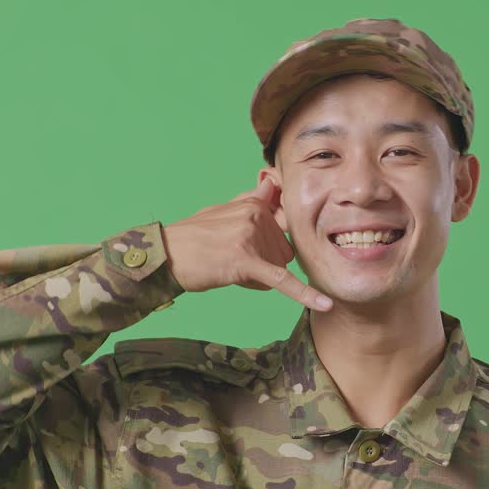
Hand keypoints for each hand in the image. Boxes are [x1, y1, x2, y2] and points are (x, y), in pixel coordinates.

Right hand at [162, 178, 332, 311]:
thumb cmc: (192, 238)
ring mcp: (251, 236)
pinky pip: (281, 280)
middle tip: (229, 261)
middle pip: (281, 254)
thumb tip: (272, 184)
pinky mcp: (246, 260)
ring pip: (276, 270)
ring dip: (257, 279)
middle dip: (263, 266)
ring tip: (226, 269)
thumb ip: (251, 201)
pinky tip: (324, 305)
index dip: (270, 248)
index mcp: (253, 203)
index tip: (253, 250)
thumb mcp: (222, 212)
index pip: (282, 232)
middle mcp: (256, 215)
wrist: (164, 255)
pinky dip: (303, 295)